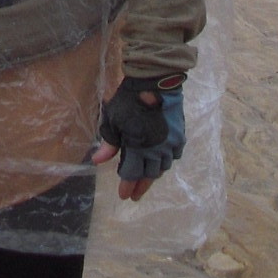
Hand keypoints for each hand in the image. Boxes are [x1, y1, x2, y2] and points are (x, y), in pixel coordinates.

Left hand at [92, 74, 185, 201]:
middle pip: (149, 175)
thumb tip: (98, 161)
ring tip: (146, 178)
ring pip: (163, 166)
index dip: (127, 186)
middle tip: (135, 195)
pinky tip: (162, 162)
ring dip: (153, 174)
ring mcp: (170, 143)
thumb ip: (109, 143)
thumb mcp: (113, 120)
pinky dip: (167, 161)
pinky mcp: (179, 134)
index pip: (132, 174)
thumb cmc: (129, 99)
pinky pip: (174, 155)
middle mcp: (156, 150)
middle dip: (140, 185)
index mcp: (138, 147)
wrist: (155, 81)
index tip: (124, 196)